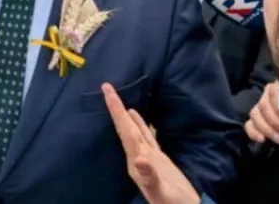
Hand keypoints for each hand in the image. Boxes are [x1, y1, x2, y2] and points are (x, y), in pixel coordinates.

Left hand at [103, 84, 199, 203]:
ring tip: (117, 99)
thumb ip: (150, 175)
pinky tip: (137, 116)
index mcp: (135, 161)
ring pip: (134, 131)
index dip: (116, 111)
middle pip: (125, 128)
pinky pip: (146, 136)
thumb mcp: (161, 191)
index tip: (107, 92)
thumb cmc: (172, 203)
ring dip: (125, 115)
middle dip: (116, 108)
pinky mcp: (157, 158)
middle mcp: (137, 156)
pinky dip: (141, 124)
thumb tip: (139, 159)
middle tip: (106, 87)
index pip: (124, 131)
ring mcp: (147, 156)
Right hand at [245, 81, 278, 144]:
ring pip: (255, 114)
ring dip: (267, 129)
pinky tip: (262, 139)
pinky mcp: (256, 121)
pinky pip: (249, 124)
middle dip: (275, 122)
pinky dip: (254, 132)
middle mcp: (269, 94)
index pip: (272, 91)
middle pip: (263, 105)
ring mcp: (261, 107)